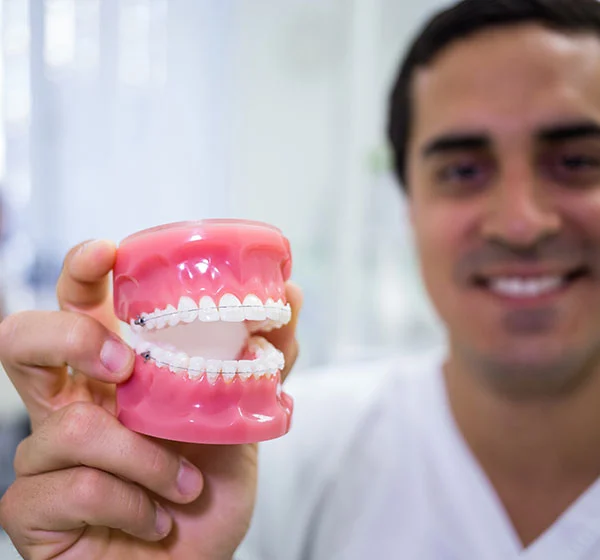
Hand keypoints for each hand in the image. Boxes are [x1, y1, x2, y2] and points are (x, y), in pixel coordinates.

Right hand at [0, 240, 301, 559]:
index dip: (80, 271)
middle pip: (23, 341)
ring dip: (146, 459)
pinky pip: (77, 487)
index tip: (108, 254)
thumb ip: (262, 358)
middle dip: (71, 338)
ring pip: (72, 427)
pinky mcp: (32, 508)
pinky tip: (156, 518)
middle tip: (125, 363)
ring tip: (183, 485)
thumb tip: (292, 297)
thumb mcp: (239, 415)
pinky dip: (134, 503)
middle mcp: (71, 404)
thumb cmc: (205, 484)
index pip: (77, 306)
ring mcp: (45, 455)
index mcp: (112, 374)